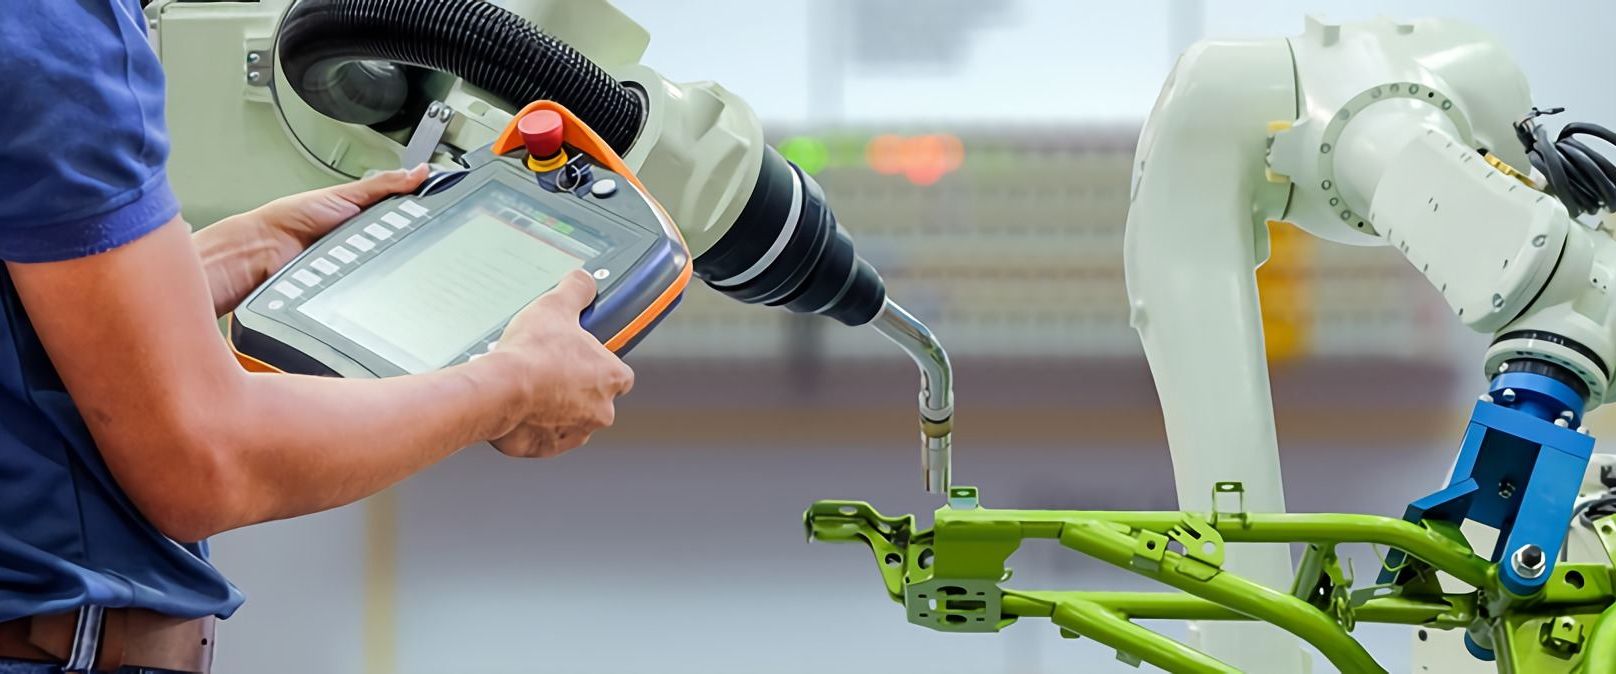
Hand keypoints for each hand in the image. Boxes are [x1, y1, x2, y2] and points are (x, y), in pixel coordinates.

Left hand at [195, 165, 429, 315]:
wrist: (262, 253)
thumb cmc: (291, 220)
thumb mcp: (344, 194)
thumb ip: (383, 185)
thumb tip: (419, 171)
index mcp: (368, 215)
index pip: (408, 215)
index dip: (426, 214)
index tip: (445, 210)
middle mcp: (367, 241)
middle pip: (405, 244)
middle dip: (411, 242)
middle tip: (407, 235)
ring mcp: (360, 265)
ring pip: (393, 268)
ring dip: (392, 264)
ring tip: (379, 253)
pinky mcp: (352, 287)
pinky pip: (375, 288)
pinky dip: (377, 284)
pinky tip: (374, 275)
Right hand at [487, 270, 634, 457]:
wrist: (499, 390)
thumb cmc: (531, 353)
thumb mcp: (556, 306)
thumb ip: (577, 290)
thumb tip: (585, 280)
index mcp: (613, 377)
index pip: (619, 373)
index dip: (597, 362)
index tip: (576, 355)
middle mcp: (602, 410)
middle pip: (593, 397)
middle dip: (572, 386)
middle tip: (545, 369)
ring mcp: (576, 432)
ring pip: (569, 418)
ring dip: (552, 406)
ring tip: (527, 386)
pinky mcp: (548, 449)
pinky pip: (544, 437)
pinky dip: (532, 425)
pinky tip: (517, 406)